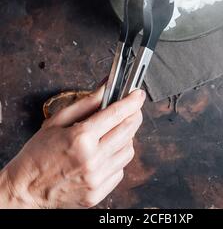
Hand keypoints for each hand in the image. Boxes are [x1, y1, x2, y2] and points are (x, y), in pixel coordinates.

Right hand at [0, 87, 144, 208]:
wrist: (25, 189)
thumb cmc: (37, 154)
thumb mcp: (57, 121)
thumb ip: (86, 103)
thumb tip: (105, 88)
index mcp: (81, 138)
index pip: (116, 114)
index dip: (131, 101)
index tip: (137, 94)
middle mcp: (92, 159)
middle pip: (128, 131)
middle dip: (134, 115)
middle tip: (132, 108)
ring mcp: (96, 179)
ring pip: (128, 151)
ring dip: (127, 137)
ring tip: (115, 131)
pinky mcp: (98, 193)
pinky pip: (120, 170)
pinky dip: (117, 158)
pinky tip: (106, 152)